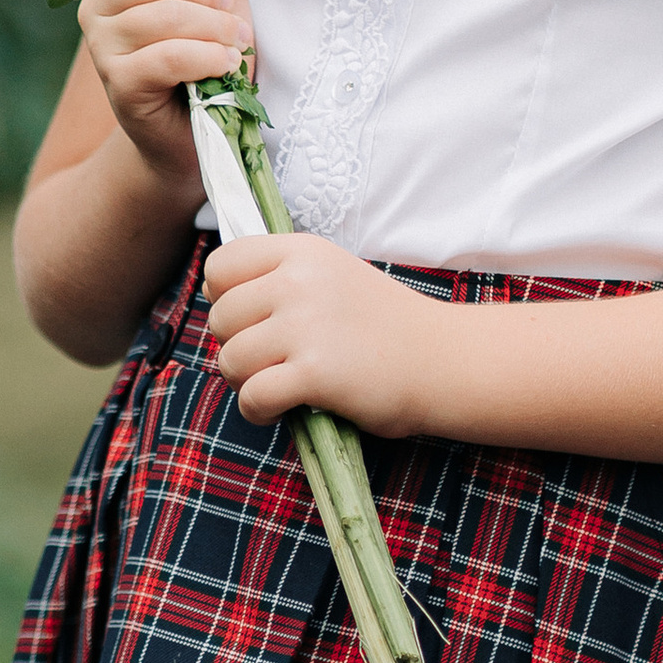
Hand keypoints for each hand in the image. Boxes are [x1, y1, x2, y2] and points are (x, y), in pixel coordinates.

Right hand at [77, 0, 249, 199]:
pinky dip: (208, 57)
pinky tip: (226, 66)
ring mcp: (103, 49)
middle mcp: (96, 8)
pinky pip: (168, 56)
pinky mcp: (120, 86)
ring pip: (162, 16)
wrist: (196, 134)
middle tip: (230, 13)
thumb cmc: (205, 59)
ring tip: (235, 45)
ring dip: (214, 28)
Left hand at [203, 231, 444, 435]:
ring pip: (230, 360)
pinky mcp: (316, 372)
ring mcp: (306, 326)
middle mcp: (299, 281)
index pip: (219, 265)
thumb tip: (222, 307)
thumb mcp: (333, 277)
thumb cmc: (385, 327)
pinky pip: (253, 396)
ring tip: (276, 386)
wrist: (443, 360)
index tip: (251, 320)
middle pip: (220, 318)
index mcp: (301, 251)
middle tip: (269, 363)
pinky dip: (257, 411)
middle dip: (235, 347)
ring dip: (245, 383)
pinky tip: (280, 411)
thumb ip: (281, 280)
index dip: (224, 299)